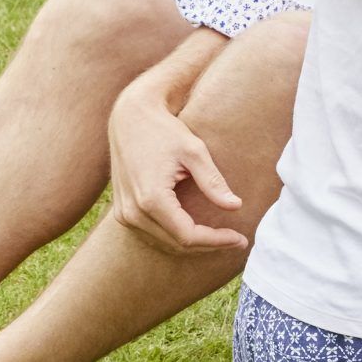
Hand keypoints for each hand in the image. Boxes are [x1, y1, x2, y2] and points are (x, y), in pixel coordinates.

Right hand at [106, 82, 247, 253]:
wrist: (130, 117)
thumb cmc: (163, 130)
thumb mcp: (193, 151)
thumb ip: (213, 182)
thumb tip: (235, 206)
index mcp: (151, 199)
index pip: (188, 235)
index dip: (216, 240)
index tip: (239, 238)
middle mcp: (133, 211)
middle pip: (176, 243)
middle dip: (208, 244)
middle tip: (236, 239)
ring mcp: (124, 214)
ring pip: (164, 242)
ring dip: (192, 243)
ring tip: (219, 236)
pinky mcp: (122, 211)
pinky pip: (152, 233)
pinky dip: (175, 235)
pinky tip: (196, 229)